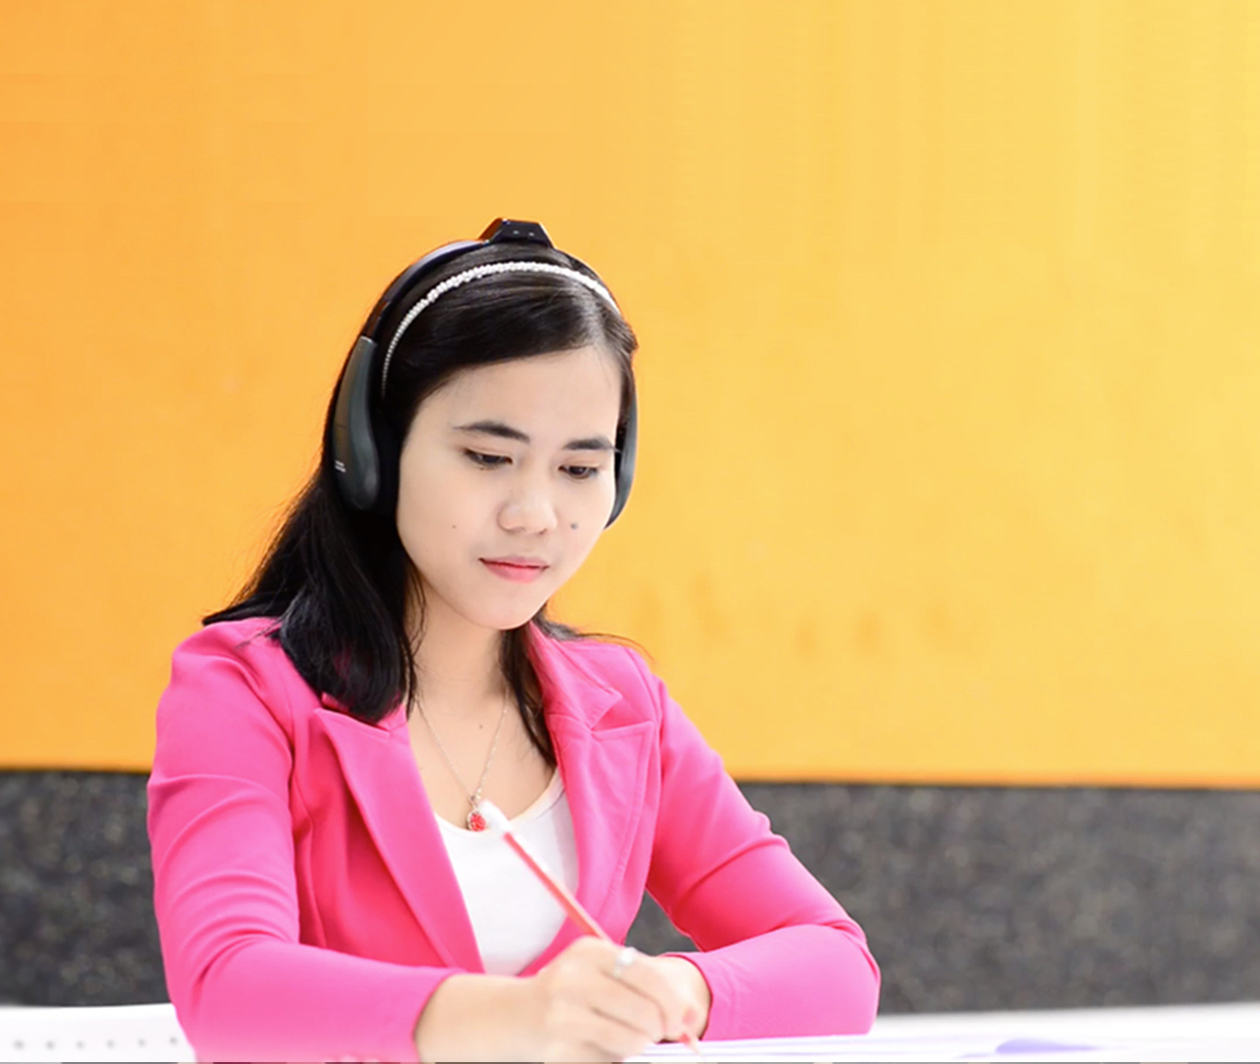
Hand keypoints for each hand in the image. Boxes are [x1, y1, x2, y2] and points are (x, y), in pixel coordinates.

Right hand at [525, 937, 706, 1061]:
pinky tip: (606, 1046)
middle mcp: (576, 976)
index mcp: (590, 952)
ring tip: (632, 1040)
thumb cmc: (564, 996)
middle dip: (662, 1028)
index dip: (672, 1002)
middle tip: (661, 1034)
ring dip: (641, 1045)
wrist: (507, 1016)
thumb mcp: (597, 976)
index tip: (681, 1020)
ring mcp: (565, 1010)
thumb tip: (690, 1014)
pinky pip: (610, 1055)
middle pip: (645, 1009)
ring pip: (631, 1037)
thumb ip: (640, 987)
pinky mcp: (559, 1041)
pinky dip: (619, 1055)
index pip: (648, 974)